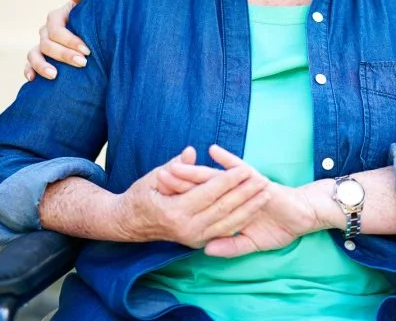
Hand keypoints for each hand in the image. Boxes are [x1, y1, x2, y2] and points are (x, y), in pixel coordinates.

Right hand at [25, 0, 88, 80]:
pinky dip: (28, 70)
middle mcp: (46, 31)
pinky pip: (29, 64)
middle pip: (47, 43)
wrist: (96, 33)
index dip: (70, 40)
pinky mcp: (40, 58)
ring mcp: (41, 44)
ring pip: (34, 54)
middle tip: (82, 63)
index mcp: (57, 17)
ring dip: (42, 65)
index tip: (87, 51)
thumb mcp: (90, 4)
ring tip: (54, 75)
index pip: (57, 29)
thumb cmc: (94, 17)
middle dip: (64, 55)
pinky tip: (33, 79)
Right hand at [115, 146, 271, 248]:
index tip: (246, 169)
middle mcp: (186, 228)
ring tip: (266, 193)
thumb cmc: (141, 196)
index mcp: (175, 211)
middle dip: (246, 194)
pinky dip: (241, 220)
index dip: (229, 181)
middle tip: (263, 179)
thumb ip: (176, 165)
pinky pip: (224, 232)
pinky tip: (254, 209)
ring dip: (249, 208)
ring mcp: (193, 238)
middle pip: (223, 209)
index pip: (209, 193)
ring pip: (228, 223)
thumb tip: (192, 151)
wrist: (129, 224)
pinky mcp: (197, 242)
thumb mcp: (154, 177)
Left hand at [158, 145, 322, 257]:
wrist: (303, 216)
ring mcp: (242, 185)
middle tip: (155, 178)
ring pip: (214, 177)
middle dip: (179, 184)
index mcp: (227, 209)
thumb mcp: (251, 242)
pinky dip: (226, 159)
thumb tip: (207, 249)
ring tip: (174, 165)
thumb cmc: (278, 227)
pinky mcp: (256, 178)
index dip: (181, 202)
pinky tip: (212, 150)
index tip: (157, 201)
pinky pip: (238, 167)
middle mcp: (231, 194)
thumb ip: (231, 245)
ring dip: (194, 171)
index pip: (200, 205)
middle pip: (200, 188)